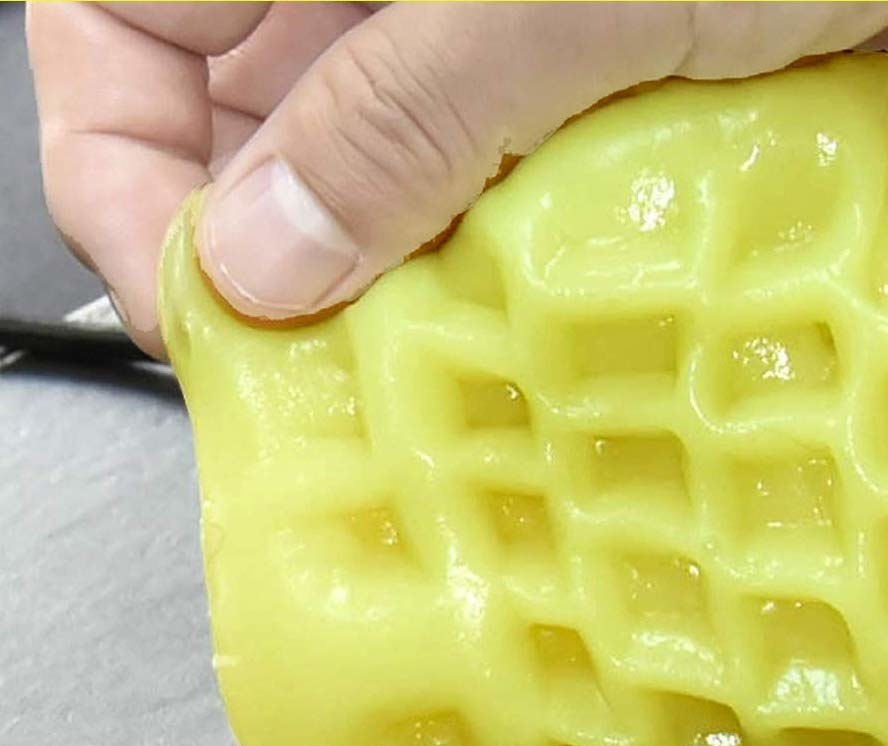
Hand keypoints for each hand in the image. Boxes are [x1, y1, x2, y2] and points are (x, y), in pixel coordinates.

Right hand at [27, 0, 887, 356]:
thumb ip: (399, 115)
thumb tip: (259, 260)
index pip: (122, 31)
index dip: (120, 168)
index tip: (190, 303)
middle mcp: (408, 1)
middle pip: (265, 148)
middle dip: (283, 278)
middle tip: (324, 405)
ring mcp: (516, 63)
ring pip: (403, 208)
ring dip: (414, 310)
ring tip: (435, 415)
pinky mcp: (621, 122)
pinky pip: (533, 232)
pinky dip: (535, 305)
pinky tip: (547, 370)